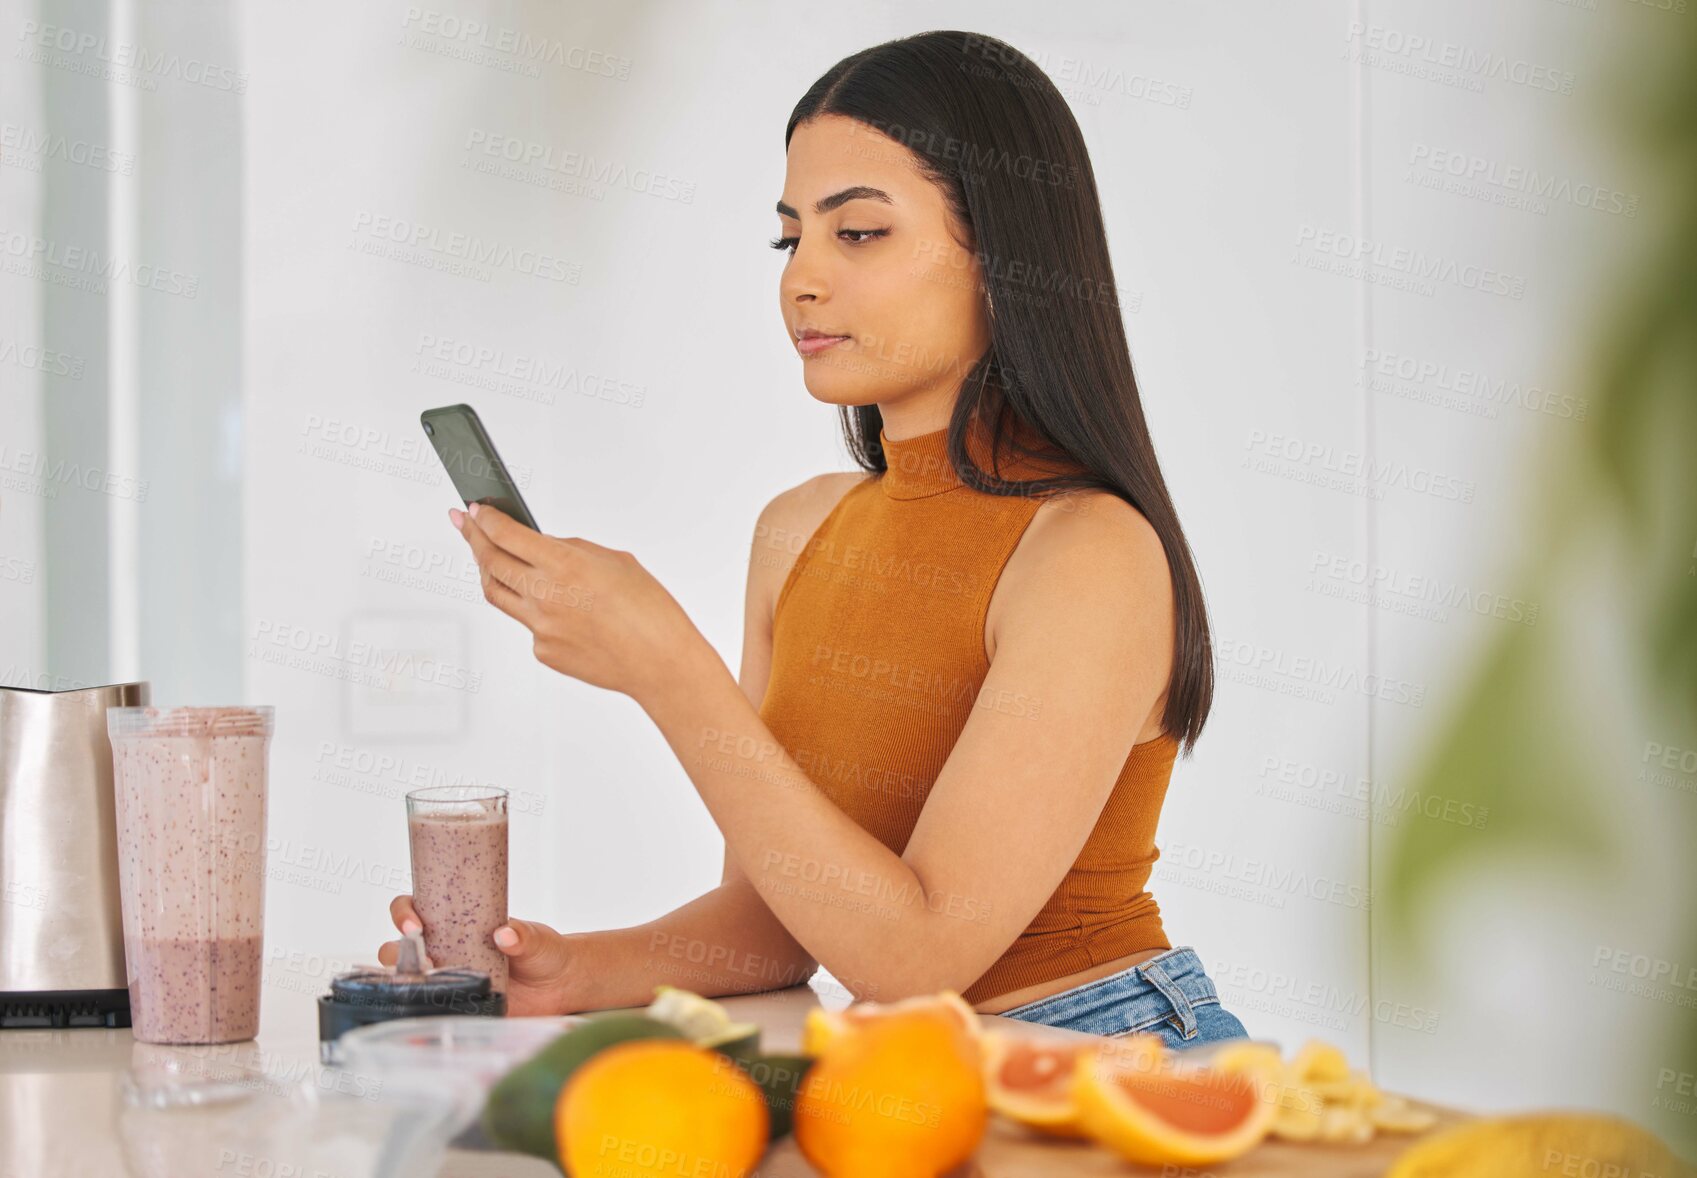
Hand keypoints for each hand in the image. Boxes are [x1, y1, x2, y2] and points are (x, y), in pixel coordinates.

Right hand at [379, 894, 582, 1016]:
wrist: (560, 986)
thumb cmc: (544, 952)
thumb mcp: (536, 939)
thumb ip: (523, 935)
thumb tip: (505, 934)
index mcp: (454, 924)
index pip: (412, 910)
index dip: (403, 914)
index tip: (415, 924)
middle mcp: (442, 951)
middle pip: (396, 950)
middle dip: (400, 955)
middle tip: (427, 963)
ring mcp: (446, 981)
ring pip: (406, 983)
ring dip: (408, 987)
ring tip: (430, 990)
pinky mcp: (454, 1008)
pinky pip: (427, 1014)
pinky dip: (423, 1019)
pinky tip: (431, 1023)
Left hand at [450, 502, 709, 702]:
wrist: (662, 662)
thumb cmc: (651, 611)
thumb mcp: (615, 561)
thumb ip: (572, 551)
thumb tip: (543, 546)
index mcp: (565, 565)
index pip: (507, 534)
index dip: (485, 519)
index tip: (476, 509)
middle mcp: (545, 596)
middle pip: (490, 562)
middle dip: (473, 538)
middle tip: (465, 524)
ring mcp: (540, 628)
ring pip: (497, 594)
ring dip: (488, 572)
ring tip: (487, 557)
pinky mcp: (543, 652)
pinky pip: (527, 624)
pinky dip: (533, 609)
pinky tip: (554, 607)